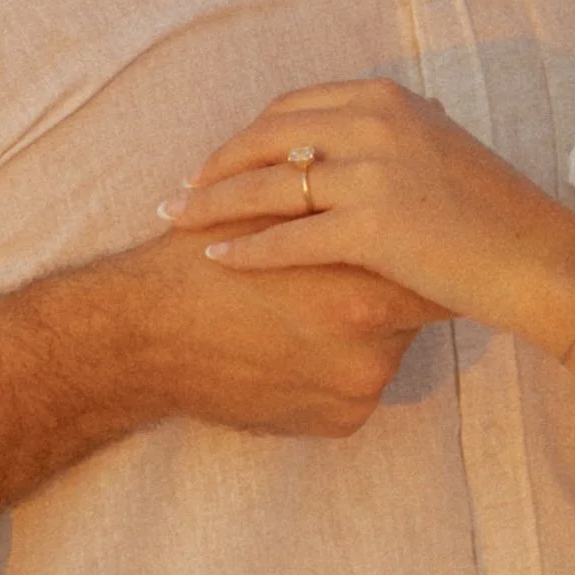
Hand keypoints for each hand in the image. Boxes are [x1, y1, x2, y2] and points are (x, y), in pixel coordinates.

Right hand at [0, 218, 449, 523]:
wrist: (145, 337)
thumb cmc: (208, 257)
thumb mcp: (277, 209)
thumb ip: (339, 191)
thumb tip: (389, 155)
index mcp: (359, 283)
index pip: (428, 259)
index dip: (422, 237)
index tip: (417, 225)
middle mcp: (372, 342)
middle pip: (421, 299)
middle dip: (400, 274)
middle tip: (375, 257)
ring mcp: (361, 387)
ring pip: (394, 339)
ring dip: (373, 318)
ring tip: (322, 300)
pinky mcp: (344, 419)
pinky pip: (365, 379)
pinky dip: (346, 358)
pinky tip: (307, 341)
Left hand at [167, 79, 574, 346]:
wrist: (536, 256)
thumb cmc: (493, 213)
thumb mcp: (439, 147)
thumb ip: (391, 135)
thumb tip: (347, 139)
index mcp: (387, 99)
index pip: (291, 108)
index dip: (245, 136)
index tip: (214, 162)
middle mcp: (375, 122)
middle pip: (268, 139)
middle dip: (216, 166)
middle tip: (177, 192)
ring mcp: (374, 173)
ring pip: (270, 186)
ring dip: (214, 204)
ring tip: (176, 222)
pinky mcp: (373, 227)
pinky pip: (291, 237)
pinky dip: (247, 248)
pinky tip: (218, 259)